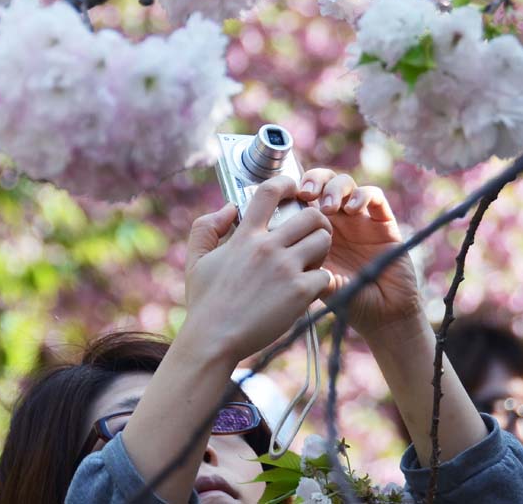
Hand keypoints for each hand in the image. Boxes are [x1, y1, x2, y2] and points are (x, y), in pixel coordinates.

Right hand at [182, 176, 332, 362]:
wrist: (214, 339)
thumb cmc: (205, 302)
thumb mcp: (197, 259)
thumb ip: (208, 227)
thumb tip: (230, 208)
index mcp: (245, 236)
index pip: (270, 192)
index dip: (287, 183)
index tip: (294, 188)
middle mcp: (267, 247)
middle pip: (311, 215)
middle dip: (317, 222)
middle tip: (311, 235)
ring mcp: (285, 269)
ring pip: (324, 240)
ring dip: (322, 250)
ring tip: (311, 262)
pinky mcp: (299, 293)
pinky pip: (325, 275)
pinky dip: (320, 282)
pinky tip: (307, 290)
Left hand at [297, 168, 421, 337]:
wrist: (383, 316)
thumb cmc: (348, 302)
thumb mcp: (319, 286)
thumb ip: (306, 271)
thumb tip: (285, 260)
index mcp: (315, 230)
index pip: (302, 197)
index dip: (292, 191)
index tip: (284, 201)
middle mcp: (337, 220)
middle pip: (322, 182)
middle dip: (313, 180)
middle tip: (306, 194)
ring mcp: (360, 219)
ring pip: (346, 183)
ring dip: (335, 188)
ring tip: (329, 208)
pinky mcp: (383, 223)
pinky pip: (375, 197)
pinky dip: (363, 196)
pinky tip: (353, 209)